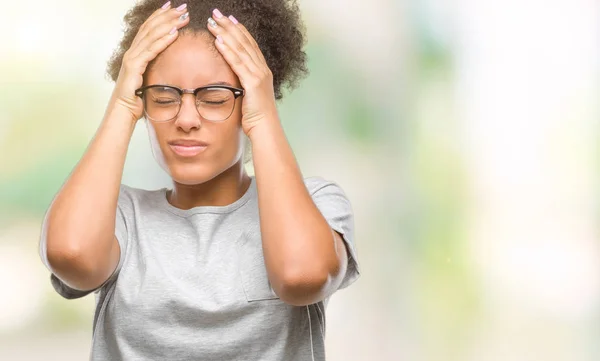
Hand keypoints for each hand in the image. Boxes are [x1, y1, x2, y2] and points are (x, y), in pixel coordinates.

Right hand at [110, 1, 189, 123]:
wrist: (123, 112)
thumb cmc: (136, 99)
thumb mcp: (149, 79)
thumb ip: (155, 68)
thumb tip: (169, 64)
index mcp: (136, 53)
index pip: (148, 29)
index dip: (160, 16)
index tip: (173, 8)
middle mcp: (132, 52)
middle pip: (150, 27)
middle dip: (167, 15)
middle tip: (182, 7)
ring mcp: (132, 58)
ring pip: (151, 35)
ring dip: (168, 24)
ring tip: (182, 16)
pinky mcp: (133, 67)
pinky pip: (151, 51)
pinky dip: (163, 40)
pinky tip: (174, 33)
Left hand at [206, 9, 277, 135]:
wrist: (265, 129)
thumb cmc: (256, 117)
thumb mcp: (249, 97)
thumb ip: (243, 85)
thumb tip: (232, 81)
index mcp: (262, 71)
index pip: (250, 44)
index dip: (239, 30)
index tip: (228, 19)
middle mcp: (262, 69)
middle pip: (245, 42)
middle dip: (230, 26)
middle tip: (217, 13)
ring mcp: (259, 75)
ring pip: (241, 49)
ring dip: (226, 34)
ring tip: (213, 23)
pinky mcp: (253, 83)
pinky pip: (238, 63)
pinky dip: (228, 51)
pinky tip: (218, 41)